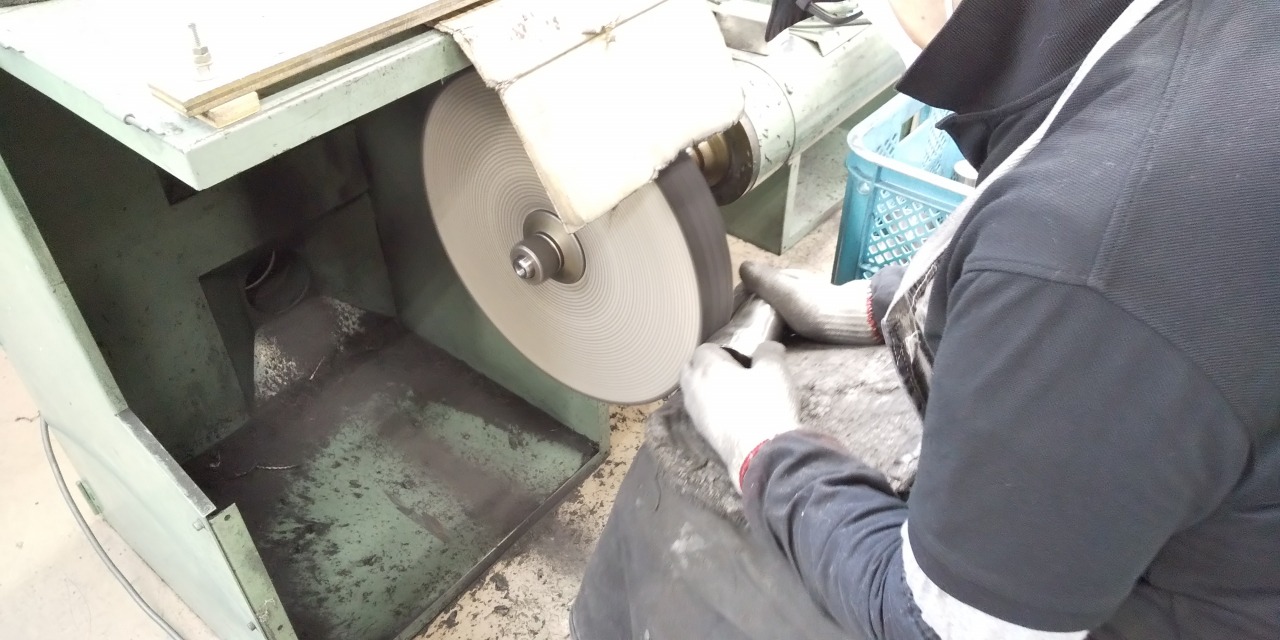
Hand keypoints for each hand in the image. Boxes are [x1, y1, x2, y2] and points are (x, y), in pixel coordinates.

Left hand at [680, 342, 800, 491]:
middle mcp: (694, 388)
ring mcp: (695, 413)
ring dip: (706, 389)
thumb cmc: (766, 405)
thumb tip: (767, 347)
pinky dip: (710, 408)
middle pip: (690, 370)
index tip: (741, 360)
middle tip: (733, 374)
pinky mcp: (702, 433)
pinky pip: (700, 412)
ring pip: (692, 392)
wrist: (761, 453)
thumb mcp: (775, 371)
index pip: (703, 349)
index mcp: (707, 368)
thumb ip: (768, 352)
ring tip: (733, 394)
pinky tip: (732, 414)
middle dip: (705, 368)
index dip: (722, 351)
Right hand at [740, 262, 879, 345]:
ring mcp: (807, 301)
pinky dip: (781, 329)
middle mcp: (796, 286)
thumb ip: (763, 280)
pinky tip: (777, 342)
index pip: (755, 283)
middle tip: (741, 332)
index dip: (740, 297)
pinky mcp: (817, 317)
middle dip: (753, 311)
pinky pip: (790, 322)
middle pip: (766, 297)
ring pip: (778, 310)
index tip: (730, 316)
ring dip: (767, 321)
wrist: (853, 323)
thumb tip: (742, 266)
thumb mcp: (783, 291)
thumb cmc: (814, 308)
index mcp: (786, 277)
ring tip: (756, 339)